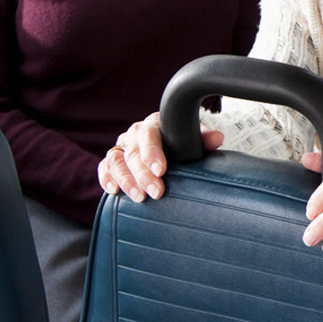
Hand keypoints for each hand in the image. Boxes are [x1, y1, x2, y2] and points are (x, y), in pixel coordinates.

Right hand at [97, 112, 223, 201]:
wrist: (169, 145)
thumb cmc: (180, 142)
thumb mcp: (193, 138)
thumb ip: (203, 138)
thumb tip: (216, 138)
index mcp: (154, 124)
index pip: (149, 134)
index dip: (152, 152)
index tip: (160, 170)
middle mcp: (134, 133)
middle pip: (133, 152)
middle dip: (143, 174)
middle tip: (156, 192)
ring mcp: (122, 146)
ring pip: (116, 160)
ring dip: (125, 180)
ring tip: (139, 198)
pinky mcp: (113, 160)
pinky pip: (105, 167)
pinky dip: (106, 178)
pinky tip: (114, 191)